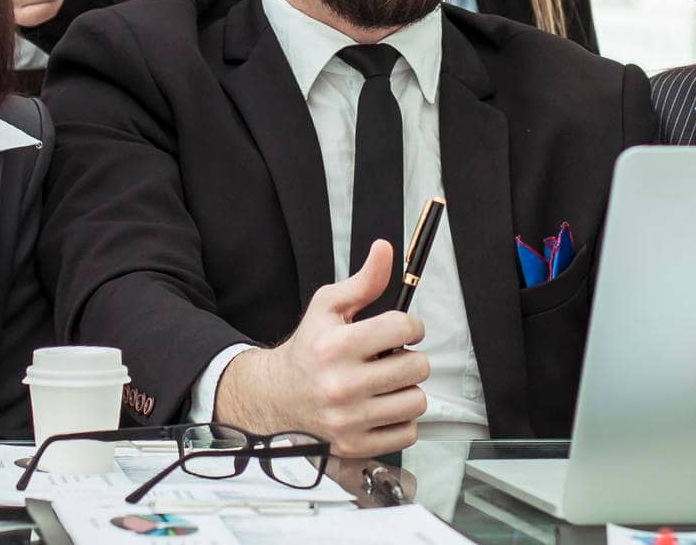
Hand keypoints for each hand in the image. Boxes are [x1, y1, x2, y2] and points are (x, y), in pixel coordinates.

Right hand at [215, 242, 427, 457]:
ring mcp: (349, 419)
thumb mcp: (328, 306)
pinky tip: (383, 406)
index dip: (410, 325)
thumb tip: (385, 250)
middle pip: (416, 366)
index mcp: (337, 346)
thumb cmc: (309, 349)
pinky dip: (401, 420)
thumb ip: (363, 280)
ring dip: (407, 389)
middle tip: (392, 357)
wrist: (279, 396)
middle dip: (410, 357)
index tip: (401, 330)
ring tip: (387, 382)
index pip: (402, 328)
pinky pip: (407, 433)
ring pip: (416, 401)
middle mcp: (342, 385)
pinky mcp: (355, 445)